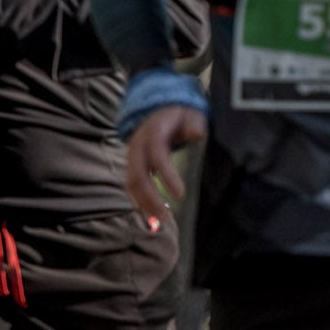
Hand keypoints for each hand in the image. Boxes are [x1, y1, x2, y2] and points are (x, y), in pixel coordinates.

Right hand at [125, 105, 205, 220]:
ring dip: (143, 202)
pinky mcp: (134, 164)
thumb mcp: (190, 113)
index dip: (167, 175)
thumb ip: (193, 123)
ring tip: (158, 221)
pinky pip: (133, 184)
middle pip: (138, 175)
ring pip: (131, 182)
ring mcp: (133, 155)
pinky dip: (140, 199)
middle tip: (165, 216)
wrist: (158, 108)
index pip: (157, 156)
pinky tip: (153, 214)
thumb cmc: (179, 114)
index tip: (181, 194)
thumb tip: (197, 134)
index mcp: (153, 132)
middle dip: (149, 197)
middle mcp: (138, 145)